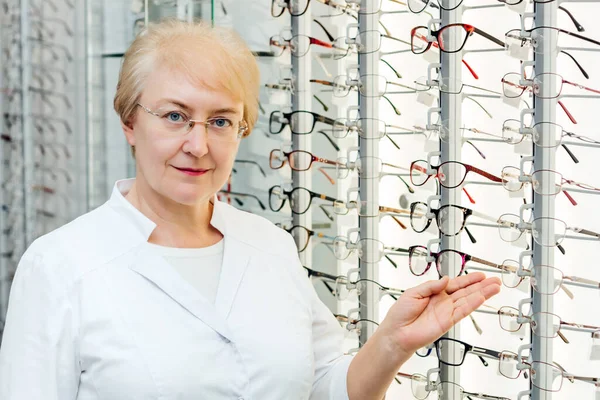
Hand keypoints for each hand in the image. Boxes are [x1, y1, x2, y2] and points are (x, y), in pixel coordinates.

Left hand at [377, 272, 500, 357]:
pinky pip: (463, 311)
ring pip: (468, 301)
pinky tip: (482, 298)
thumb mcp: (413, 293)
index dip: (469, 279)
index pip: (456, 284)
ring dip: (482, 294)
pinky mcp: (448, 322)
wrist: (397, 333)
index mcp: (435, 293)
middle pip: (466, 292)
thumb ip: (431, 286)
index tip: (481, 275)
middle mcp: (443, 302)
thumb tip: (446, 279)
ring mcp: (447, 312)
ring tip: (495, 288)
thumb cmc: (400, 314)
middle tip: (495, 281)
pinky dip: (473, 304)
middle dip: (481, 286)